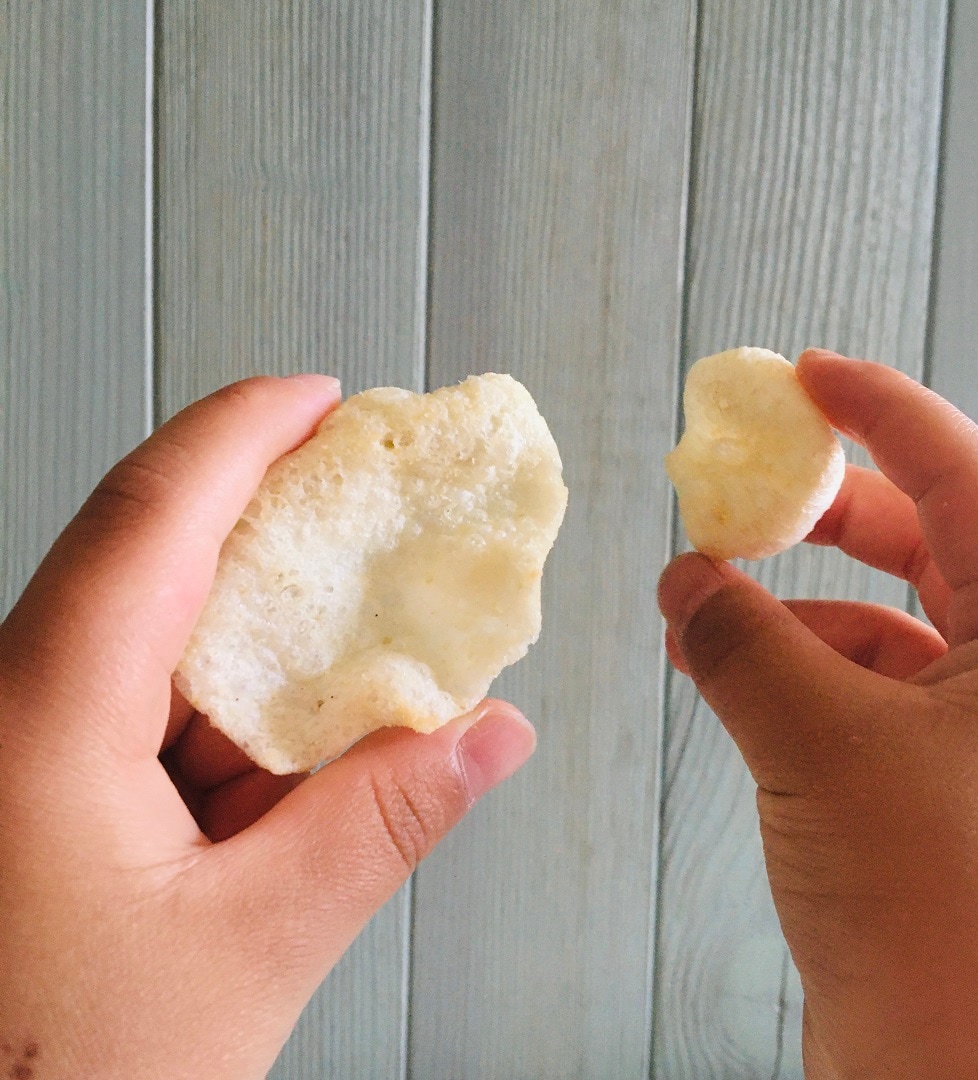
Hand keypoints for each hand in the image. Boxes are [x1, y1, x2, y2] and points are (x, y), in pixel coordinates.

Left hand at [0, 376, 534, 1078]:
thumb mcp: (249, 950)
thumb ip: (380, 826)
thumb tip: (489, 734)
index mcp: (39, 720)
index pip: (154, 518)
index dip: (244, 435)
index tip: (322, 398)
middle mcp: (10, 708)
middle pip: (147, 555)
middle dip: (262, 513)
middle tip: (358, 492)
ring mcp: (18, 746)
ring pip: (146, 636)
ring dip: (254, 627)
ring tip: (350, 627)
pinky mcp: (35, 787)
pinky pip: (135, 703)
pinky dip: (223, 702)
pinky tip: (288, 735)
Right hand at [659, 351, 977, 1078]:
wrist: (969, 1076)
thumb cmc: (948, 914)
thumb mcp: (822, 741)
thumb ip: (742, 638)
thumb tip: (685, 577)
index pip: (961, 473)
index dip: (879, 409)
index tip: (807, 376)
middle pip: (923, 541)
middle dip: (823, 514)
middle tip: (743, 491)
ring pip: (876, 623)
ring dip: (785, 608)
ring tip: (698, 609)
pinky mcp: (934, 784)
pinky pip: (855, 690)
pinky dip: (787, 670)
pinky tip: (722, 674)